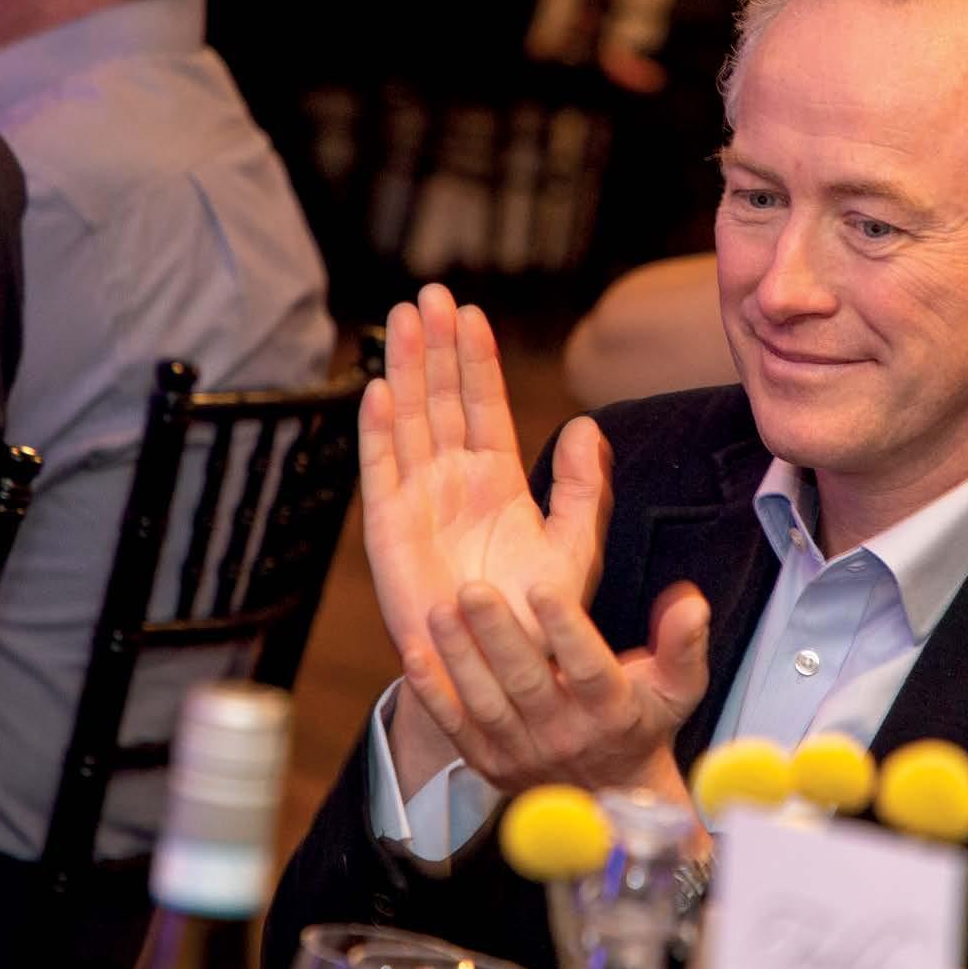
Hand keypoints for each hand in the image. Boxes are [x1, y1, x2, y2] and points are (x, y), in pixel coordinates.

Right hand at [361, 285, 610, 746]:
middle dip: (435, 348)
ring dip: (405, 372)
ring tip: (403, 318)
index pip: (483, 406)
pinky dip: (378, 434)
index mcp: (495, 480)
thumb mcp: (575, 547)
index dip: (476, 360)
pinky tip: (378, 391)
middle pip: (439, 401)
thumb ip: (585, 489)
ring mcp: (418, 504)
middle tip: (430, 293)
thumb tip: (589, 426)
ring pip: (409, 423)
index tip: (472, 312)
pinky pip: (381, 474)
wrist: (505, 675)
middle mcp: (452, 483)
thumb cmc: (539, 617)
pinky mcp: (390, 533)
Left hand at [398, 576, 709, 802]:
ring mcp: (522, 752)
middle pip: (527, 683)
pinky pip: (456, 727)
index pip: (589, 669)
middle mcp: (565, 736)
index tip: (545, 589)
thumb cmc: (642, 724)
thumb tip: (689, 601)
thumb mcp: (679, 688)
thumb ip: (684, 644)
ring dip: (460, 656)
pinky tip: (414, 656)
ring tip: (441, 611)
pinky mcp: (489, 761)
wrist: (612, 797)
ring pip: (487, 702)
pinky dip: (433, 694)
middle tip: (473, 589)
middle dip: (498, 634)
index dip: (567, 631)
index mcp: (611, 712)